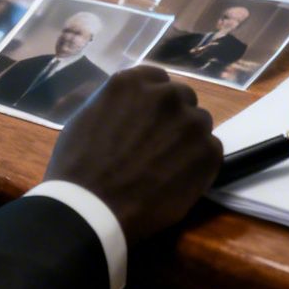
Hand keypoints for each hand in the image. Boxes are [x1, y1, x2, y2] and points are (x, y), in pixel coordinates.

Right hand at [43, 67, 220, 241]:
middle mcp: (166, 94)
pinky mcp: (207, 152)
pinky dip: (198, 162)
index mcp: (133, 82)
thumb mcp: (88, 117)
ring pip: (198, 123)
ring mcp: (190, 122)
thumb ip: (117, 104)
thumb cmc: (77, 165)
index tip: (147, 118)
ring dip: (187, 138)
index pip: (156, 79)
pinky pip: (211, 150)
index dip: (152, 101)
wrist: (92, 208)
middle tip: (157, 144)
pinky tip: (177, 178)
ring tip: (167, 165)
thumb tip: (132, 109)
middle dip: (172, 117)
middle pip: (181, 98)